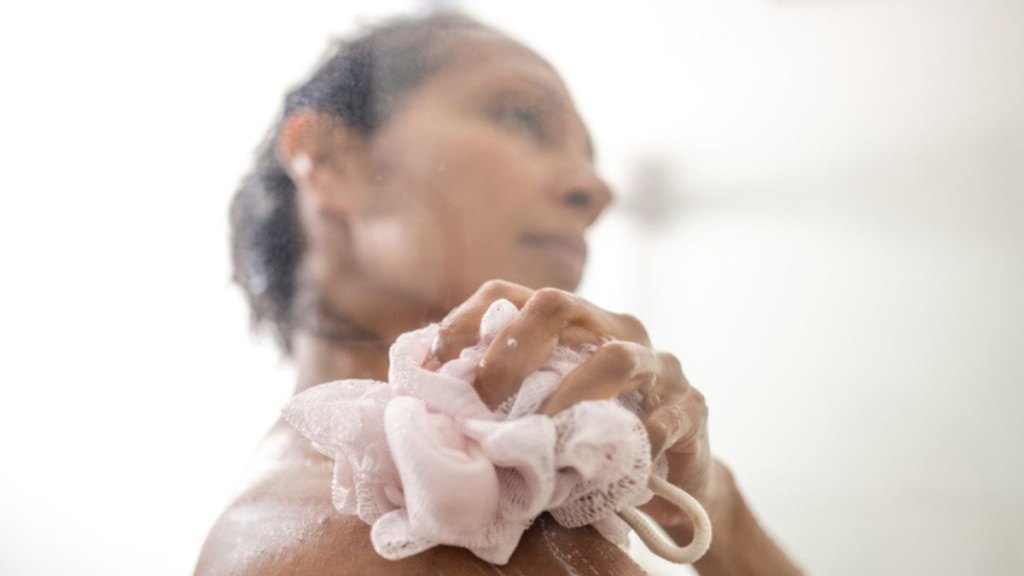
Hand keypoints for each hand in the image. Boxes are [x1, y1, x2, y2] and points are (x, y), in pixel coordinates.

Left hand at [431, 280, 712, 528]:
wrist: (676, 483)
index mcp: (572, 324)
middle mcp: (616, 328)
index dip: (465, 319)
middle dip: (511, 349)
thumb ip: (500, 398)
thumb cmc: (594, 439)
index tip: (431, 363)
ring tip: (542, 435)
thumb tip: (424, 400)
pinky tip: (610, 460)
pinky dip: (636, 438)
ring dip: (568, 396)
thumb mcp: (542, 411)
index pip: (511, 294)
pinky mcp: (692, 406)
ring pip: (616, 357)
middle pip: (559, 304)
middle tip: (485, 398)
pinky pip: (668, 416)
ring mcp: (659, 365)